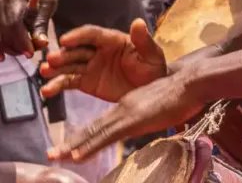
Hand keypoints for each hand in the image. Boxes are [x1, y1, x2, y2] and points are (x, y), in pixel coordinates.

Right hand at [0, 0, 57, 59]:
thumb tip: (41, 43)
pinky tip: (1, 57)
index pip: (13, 24)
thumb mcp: (49, 2)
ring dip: (7, 49)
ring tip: (22, 51)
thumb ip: (43, 23)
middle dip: (16, 48)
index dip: (21, 41)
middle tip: (30, 52)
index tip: (31, 52)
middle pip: (2, 34)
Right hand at [39, 19, 167, 102]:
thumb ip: (143, 40)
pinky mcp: (86, 82)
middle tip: (50, 60)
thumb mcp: (152, 55)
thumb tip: (138, 22)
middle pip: (77, 49)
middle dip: (63, 54)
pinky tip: (47, 91)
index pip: (92, 34)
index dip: (78, 36)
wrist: (152, 92)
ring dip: (55, 68)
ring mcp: (90, 66)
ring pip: (69, 65)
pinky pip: (69, 82)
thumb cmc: (154, 68)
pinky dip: (57, 85)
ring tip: (43, 73)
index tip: (64, 40)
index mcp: (113, 40)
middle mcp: (98, 51)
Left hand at [48, 71, 202, 162]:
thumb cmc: (180, 95)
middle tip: (51, 156)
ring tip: (57, 156)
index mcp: (127, 106)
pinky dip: (90, 145)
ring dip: (74, 147)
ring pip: (94, 132)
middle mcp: (121, 108)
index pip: (100, 125)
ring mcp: (126, 113)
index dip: (83, 138)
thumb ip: (147, 117)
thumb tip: (142, 125)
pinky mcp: (133, 119)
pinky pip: (107, 135)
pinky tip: (78, 155)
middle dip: (71, 145)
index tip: (68, 151)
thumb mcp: (158, 107)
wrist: (189, 83)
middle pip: (92, 130)